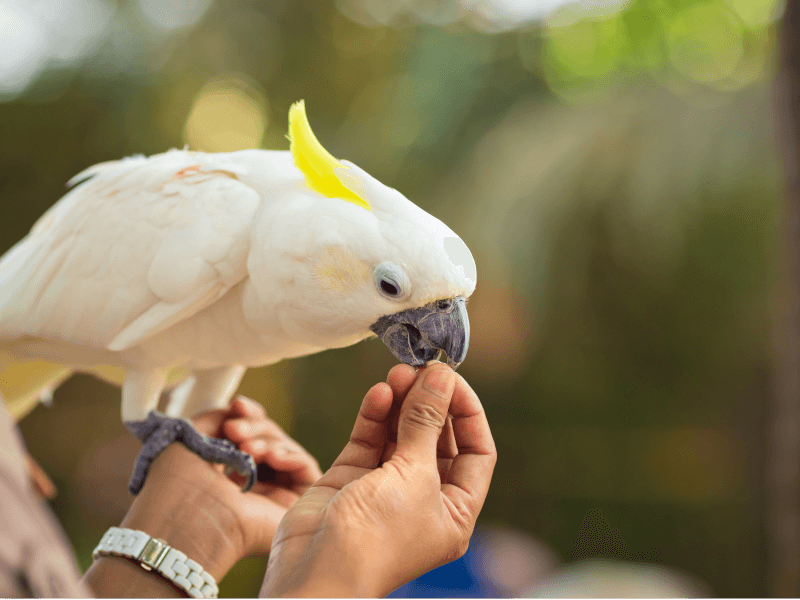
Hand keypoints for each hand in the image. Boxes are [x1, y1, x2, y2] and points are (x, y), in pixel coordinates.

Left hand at [117, 396, 321, 580]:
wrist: (187, 524)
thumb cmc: (179, 486)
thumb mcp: (193, 440)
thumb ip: (217, 418)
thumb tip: (236, 409)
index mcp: (230, 476)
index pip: (253, 437)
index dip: (249, 417)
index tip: (236, 405)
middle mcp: (254, 488)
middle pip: (271, 440)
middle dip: (254, 427)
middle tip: (233, 429)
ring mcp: (276, 498)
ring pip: (287, 451)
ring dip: (268, 441)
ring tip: (245, 448)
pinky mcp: (295, 507)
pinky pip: (306, 469)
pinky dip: (291, 456)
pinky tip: (271, 458)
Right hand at [260, 363, 496, 597]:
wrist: (316, 569)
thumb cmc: (377, 535)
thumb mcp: (414, 474)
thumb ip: (426, 421)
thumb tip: (441, 376)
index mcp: (455, 510)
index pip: (476, 450)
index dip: (467, 411)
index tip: (451, 377)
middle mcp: (423, 499)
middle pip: (436, 438)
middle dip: (430, 402)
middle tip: (420, 368)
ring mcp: (386, 488)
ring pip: (400, 434)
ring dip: (402, 403)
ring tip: (397, 373)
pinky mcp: (352, 479)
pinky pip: (370, 440)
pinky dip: (375, 416)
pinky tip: (380, 393)